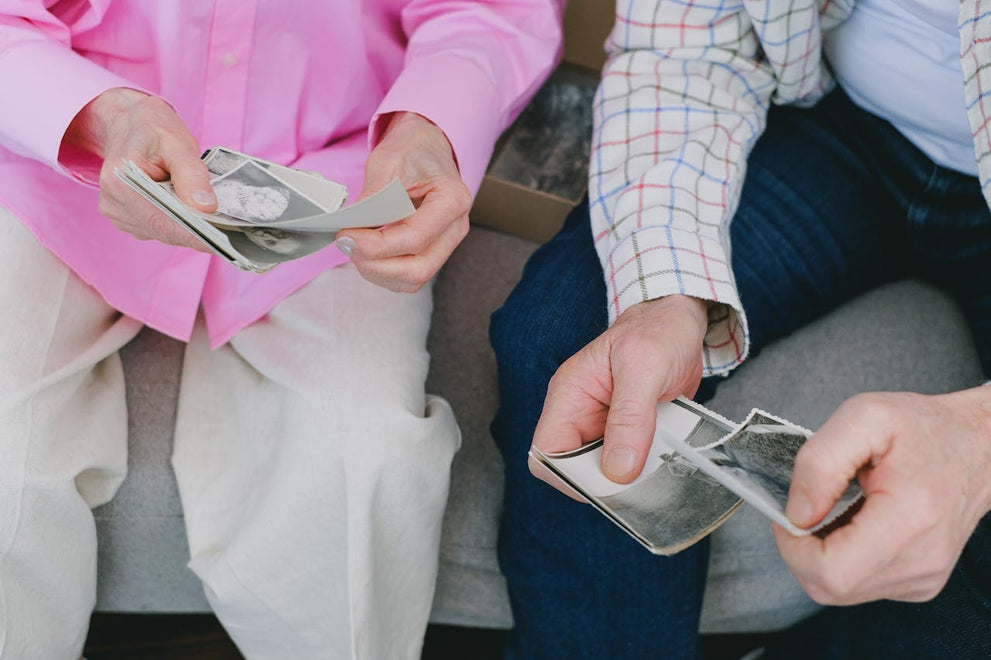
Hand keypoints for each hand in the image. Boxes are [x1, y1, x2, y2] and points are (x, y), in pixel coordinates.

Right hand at [63, 87, 216, 249]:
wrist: (129, 122)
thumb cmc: (153, 129)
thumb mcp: (177, 143)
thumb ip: (191, 175)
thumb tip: (206, 208)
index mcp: (120, 183)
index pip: (162, 222)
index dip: (195, 235)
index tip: (223, 243)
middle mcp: (114, 204)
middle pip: (164, 231)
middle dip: (197, 231)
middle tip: (230, 231)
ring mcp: (119, 215)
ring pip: (164, 233)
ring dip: (189, 228)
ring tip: (213, 218)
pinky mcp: (129, 219)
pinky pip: (160, 230)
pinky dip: (180, 224)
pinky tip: (193, 212)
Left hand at [335, 111, 470, 291]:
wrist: (425, 147)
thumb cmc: (412, 150)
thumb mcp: (388, 162)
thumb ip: (373, 199)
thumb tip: (351, 231)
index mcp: (452, 200)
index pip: (415, 238)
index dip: (376, 245)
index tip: (346, 235)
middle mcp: (455, 228)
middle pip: (417, 269)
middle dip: (375, 265)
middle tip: (347, 244)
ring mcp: (446, 244)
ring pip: (412, 280)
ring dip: (376, 271)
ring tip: (354, 246)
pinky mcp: (432, 253)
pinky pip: (407, 277)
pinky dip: (381, 271)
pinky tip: (366, 251)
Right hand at [529, 295, 708, 497]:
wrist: (681, 320)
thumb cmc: (657, 331)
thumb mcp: (644, 367)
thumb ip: (630, 418)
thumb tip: (618, 469)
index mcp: (569, 396)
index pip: (545, 452)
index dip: (567, 476)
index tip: (605, 486)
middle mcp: (580, 415)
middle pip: (573, 469)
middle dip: (604, 482)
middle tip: (640, 482)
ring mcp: (604, 426)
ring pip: (603, 472)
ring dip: (630, 479)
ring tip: (657, 470)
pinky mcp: (629, 433)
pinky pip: (629, 464)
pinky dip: (646, 470)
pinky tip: (666, 461)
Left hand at [773, 388, 990, 604]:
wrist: (977, 446)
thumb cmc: (923, 429)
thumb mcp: (863, 417)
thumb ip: (819, 463)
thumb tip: (796, 514)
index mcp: (909, 519)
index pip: (831, 572)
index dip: (793, 547)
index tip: (790, 512)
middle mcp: (922, 560)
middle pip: (829, 588)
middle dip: (800, 550)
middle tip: (808, 506)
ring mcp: (923, 578)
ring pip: (840, 591)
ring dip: (820, 554)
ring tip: (835, 509)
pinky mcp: (919, 583)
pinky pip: (859, 585)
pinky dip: (842, 558)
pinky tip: (853, 523)